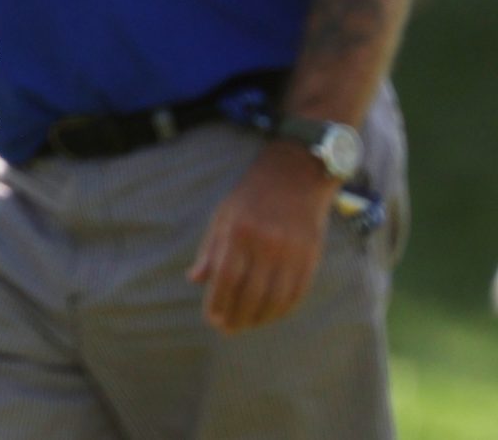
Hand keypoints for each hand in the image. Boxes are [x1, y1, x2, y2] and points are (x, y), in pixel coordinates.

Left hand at [190, 141, 338, 332]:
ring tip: (246, 325)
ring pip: (276, 298)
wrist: (295, 176)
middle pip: (251, 293)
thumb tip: (194, 280)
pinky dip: (283, 309)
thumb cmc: (251, 197)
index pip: (226, 278)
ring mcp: (292, 252)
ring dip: (260, 318)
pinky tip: (270, 314)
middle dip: (237, 316)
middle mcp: (267, 244)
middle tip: (227, 330)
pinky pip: (298, 292)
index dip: (218, 303)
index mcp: (239, 232)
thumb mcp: (222, 216)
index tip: (211, 319)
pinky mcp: (312, 256)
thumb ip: (210, 249)